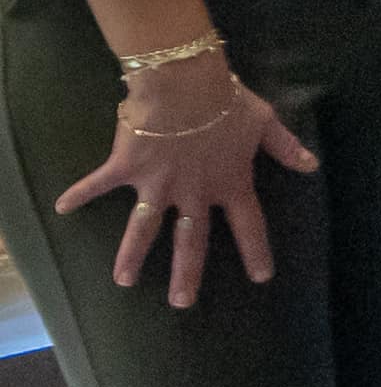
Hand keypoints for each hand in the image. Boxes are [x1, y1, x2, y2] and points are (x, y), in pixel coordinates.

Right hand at [54, 66, 307, 304]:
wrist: (184, 82)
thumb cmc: (228, 99)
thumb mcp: (265, 121)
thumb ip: (286, 146)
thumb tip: (312, 166)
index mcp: (230, 183)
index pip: (249, 225)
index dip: (256, 251)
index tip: (260, 277)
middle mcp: (194, 192)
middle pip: (191, 240)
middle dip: (187, 273)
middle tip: (182, 303)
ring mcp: (158, 184)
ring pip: (144, 228)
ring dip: (132, 255)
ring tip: (123, 281)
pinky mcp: (127, 168)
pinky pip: (98, 184)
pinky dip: (79, 193)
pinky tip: (62, 207)